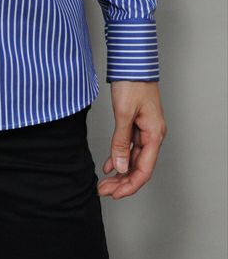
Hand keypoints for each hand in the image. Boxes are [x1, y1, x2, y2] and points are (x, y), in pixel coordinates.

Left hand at [98, 81, 167, 198]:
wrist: (132, 63)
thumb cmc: (132, 84)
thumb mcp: (123, 114)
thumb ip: (121, 141)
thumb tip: (120, 167)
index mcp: (154, 135)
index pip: (144, 170)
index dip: (130, 185)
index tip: (114, 195)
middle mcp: (152, 135)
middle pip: (139, 167)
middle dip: (122, 182)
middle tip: (104, 190)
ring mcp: (145, 130)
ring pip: (133, 158)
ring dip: (120, 171)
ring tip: (104, 182)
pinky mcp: (137, 123)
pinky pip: (129, 146)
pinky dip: (119, 156)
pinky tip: (109, 165)